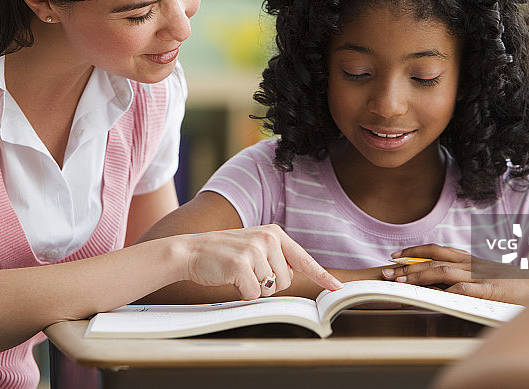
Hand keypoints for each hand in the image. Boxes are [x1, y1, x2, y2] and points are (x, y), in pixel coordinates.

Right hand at [179, 224, 342, 299]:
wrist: (190, 251)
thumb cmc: (223, 254)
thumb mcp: (253, 247)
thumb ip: (275, 258)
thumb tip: (293, 278)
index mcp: (275, 234)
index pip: (304, 259)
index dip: (322, 276)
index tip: (338, 288)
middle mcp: (269, 239)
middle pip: (285, 282)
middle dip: (267, 285)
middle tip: (247, 273)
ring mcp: (255, 250)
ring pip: (268, 290)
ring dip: (252, 289)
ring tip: (236, 273)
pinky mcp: (241, 264)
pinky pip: (251, 294)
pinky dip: (240, 293)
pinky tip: (229, 278)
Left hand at [381, 244, 528, 304]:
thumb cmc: (510, 283)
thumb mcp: (482, 276)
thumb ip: (461, 278)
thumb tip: (437, 286)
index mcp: (468, 259)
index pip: (435, 250)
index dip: (413, 252)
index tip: (394, 256)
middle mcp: (471, 264)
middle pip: (434, 260)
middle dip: (408, 266)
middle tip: (387, 271)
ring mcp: (481, 275)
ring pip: (445, 272)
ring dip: (420, 277)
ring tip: (402, 282)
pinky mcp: (493, 289)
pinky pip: (471, 289)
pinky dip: (454, 291)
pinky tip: (439, 295)